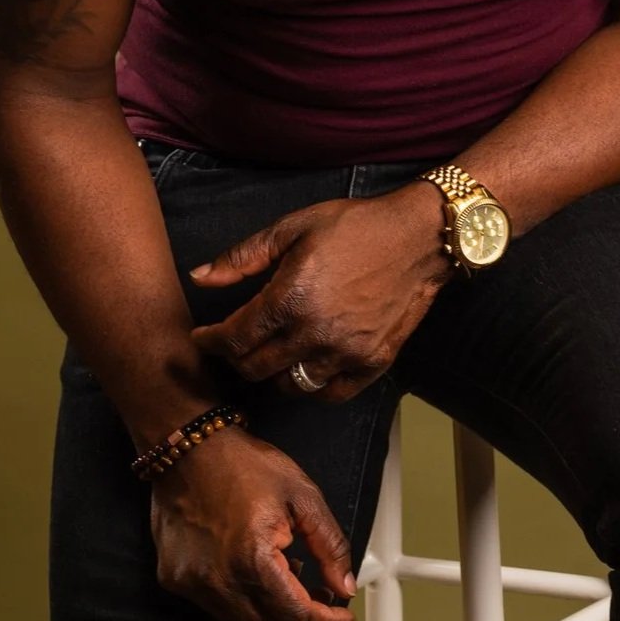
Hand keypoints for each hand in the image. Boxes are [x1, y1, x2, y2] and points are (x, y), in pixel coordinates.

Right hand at [149, 428, 359, 620]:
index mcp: (252, 558)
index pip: (296, 615)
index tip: (341, 612)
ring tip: (287, 571)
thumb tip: (345, 584)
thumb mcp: (301, 495)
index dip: (326, 618)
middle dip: (302, 616)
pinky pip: (218, 609)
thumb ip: (330, 544)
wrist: (189, 448)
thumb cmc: (242, 463)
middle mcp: (218, 581)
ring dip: (273, 610)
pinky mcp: (175, 580)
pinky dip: (244, 600)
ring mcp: (192, 584)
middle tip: (320, 591)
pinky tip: (254, 567)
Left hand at [188, 186, 451, 401]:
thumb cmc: (355, 226)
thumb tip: (200, 277)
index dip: (210, 342)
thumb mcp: (294, 227)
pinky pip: (329, 394)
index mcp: (290, 299)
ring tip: (269, 354)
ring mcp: (345, 353)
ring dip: (271, 373)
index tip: (202, 337)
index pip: (234, 340)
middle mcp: (314, 333)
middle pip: (255, 369)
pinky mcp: (372, 363)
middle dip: (235, 358)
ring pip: (289, 386)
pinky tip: (307, 366)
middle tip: (233, 343)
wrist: (418, 237)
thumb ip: (243, 256)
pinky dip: (312, 387)